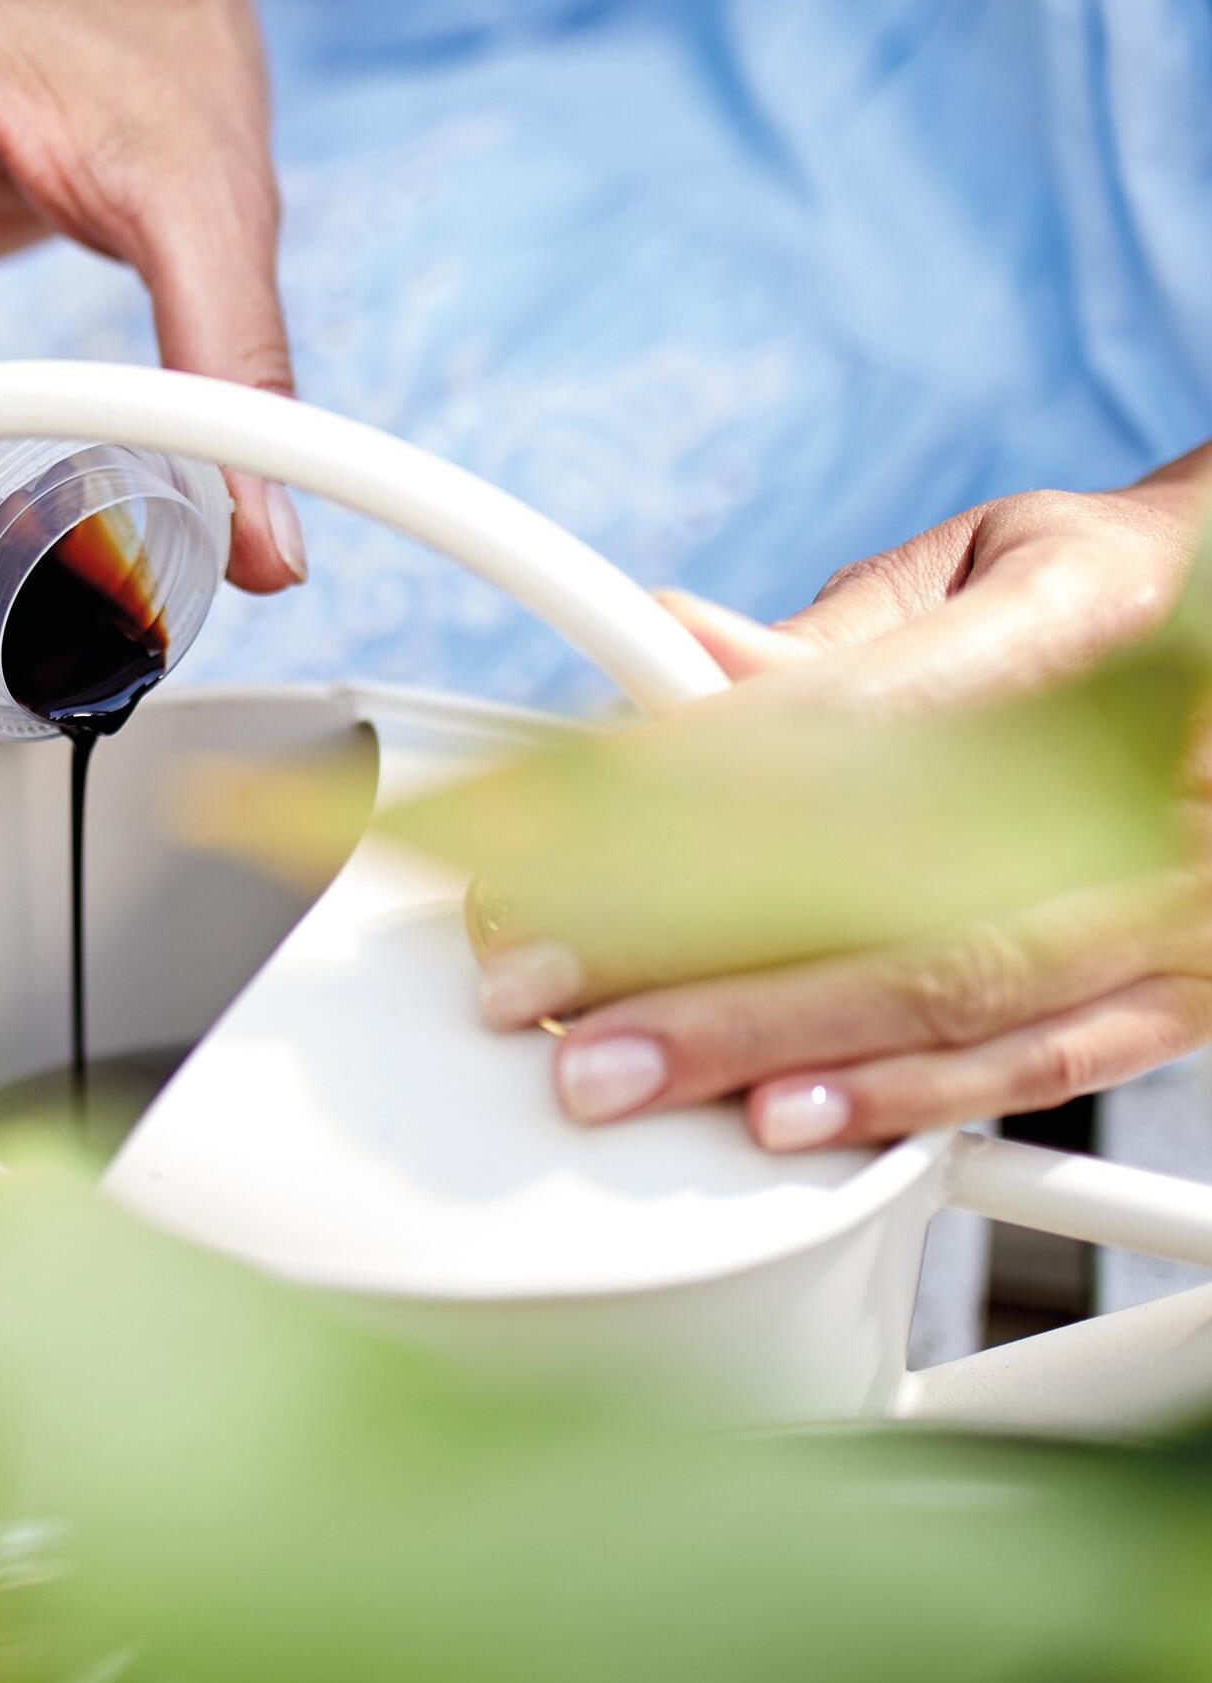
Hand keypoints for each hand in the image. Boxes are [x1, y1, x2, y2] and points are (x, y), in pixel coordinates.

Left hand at [476, 450, 1211, 1148]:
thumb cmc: (1099, 597)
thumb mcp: (982, 566)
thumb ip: (837, 630)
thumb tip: (674, 640)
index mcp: (1083, 630)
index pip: (853, 721)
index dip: (690, 787)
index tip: (552, 832)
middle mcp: (1147, 777)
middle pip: (888, 883)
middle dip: (689, 946)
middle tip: (535, 981)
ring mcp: (1178, 898)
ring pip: (950, 991)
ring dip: (763, 1040)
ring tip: (616, 1067)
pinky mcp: (1186, 989)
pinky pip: (1038, 1063)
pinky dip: (902, 1095)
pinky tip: (783, 1117)